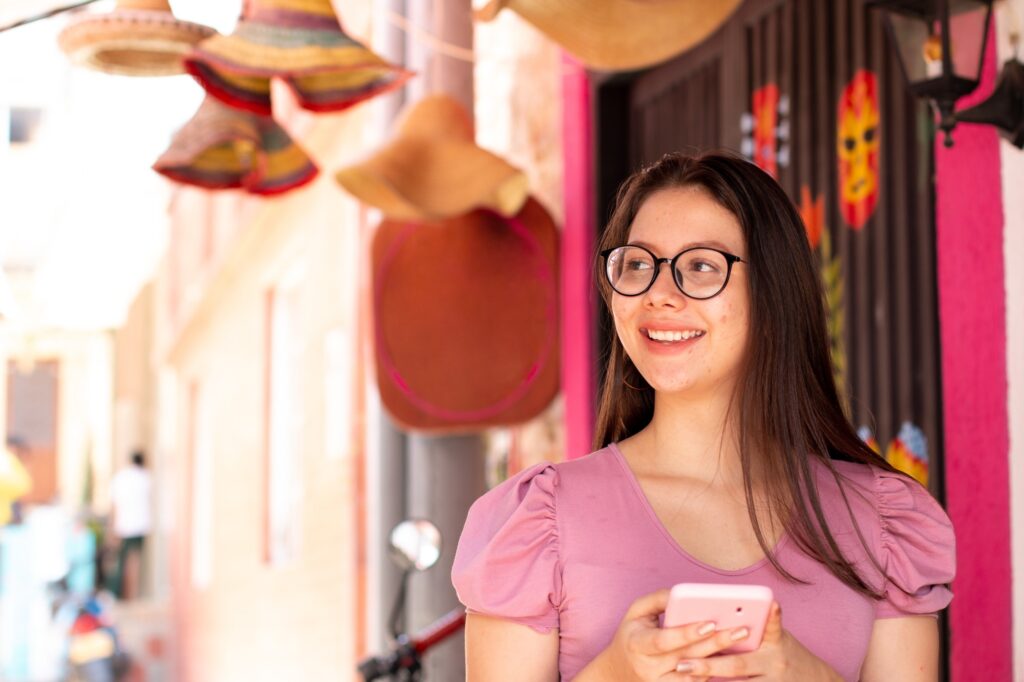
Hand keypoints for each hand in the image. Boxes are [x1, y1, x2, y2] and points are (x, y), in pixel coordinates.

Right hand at [585, 589, 755, 681]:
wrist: (619, 671)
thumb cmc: (632, 635)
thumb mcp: (636, 612)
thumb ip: (658, 600)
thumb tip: (681, 593)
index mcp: (637, 643)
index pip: (664, 641)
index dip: (686, 633)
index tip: (710, 622)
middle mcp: (648, 667)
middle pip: (687, 657)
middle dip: (716, 643)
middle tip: (741, 630)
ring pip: (695, 674)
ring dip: (720, 660)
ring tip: (741, 644)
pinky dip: (712, 672)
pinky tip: (730, 658)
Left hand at [673, 602, 841, 680]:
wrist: (814, 681)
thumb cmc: (783, 652)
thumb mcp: (775, 637)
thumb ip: (753, 628)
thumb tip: (713, 618)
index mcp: (776, 642)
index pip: (773, 626)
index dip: (774, 615)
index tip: (772, 603)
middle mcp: (775, 663)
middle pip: (738, 665)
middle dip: (708, 665)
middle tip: (682, 664)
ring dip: (710, 681)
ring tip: (684, 676)